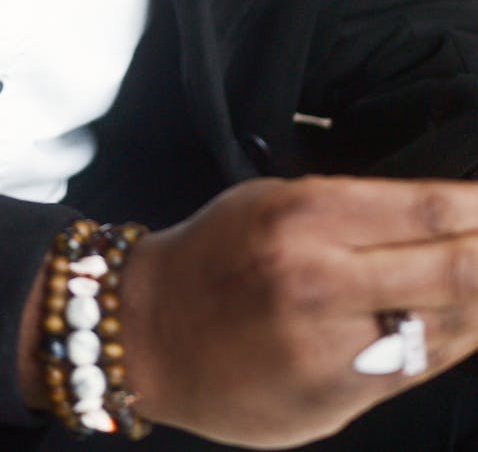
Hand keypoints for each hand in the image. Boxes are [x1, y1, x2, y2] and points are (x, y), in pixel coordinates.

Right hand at [117, 175, 477, 447]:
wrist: (151, 333)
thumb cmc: (213, 255)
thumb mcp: (272, 200)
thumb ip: (354, 211)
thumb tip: (441, 217)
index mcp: (304, 215)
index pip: (424, 206)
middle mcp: (320, 279)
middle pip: (453, 269)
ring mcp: (331, 345)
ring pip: (446, 325)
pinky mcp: (335, 397)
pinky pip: (418, 367)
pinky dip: (455, 341)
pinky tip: (469, 323)